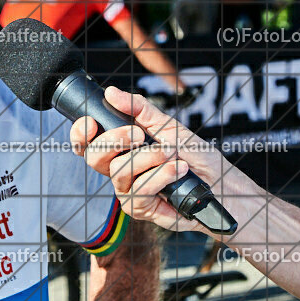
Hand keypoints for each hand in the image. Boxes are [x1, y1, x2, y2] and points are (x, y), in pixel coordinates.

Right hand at [69, 86, 229, 233]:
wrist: (219, 183)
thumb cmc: (194, 155)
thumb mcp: (168, 125)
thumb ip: (139, 108)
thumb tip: (111, 93)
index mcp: (121, 147)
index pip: (87, 142)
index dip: (80, 133)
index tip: (91, 122)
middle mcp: (118, 168)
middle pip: (94, 156)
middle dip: (115, 140)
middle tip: (139, 134)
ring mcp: (126, 189)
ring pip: (119, 171)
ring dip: (149, 158)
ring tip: (173, 154)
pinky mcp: (138, 207)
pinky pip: (138, 190)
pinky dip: (160, 176)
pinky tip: (177, 171)